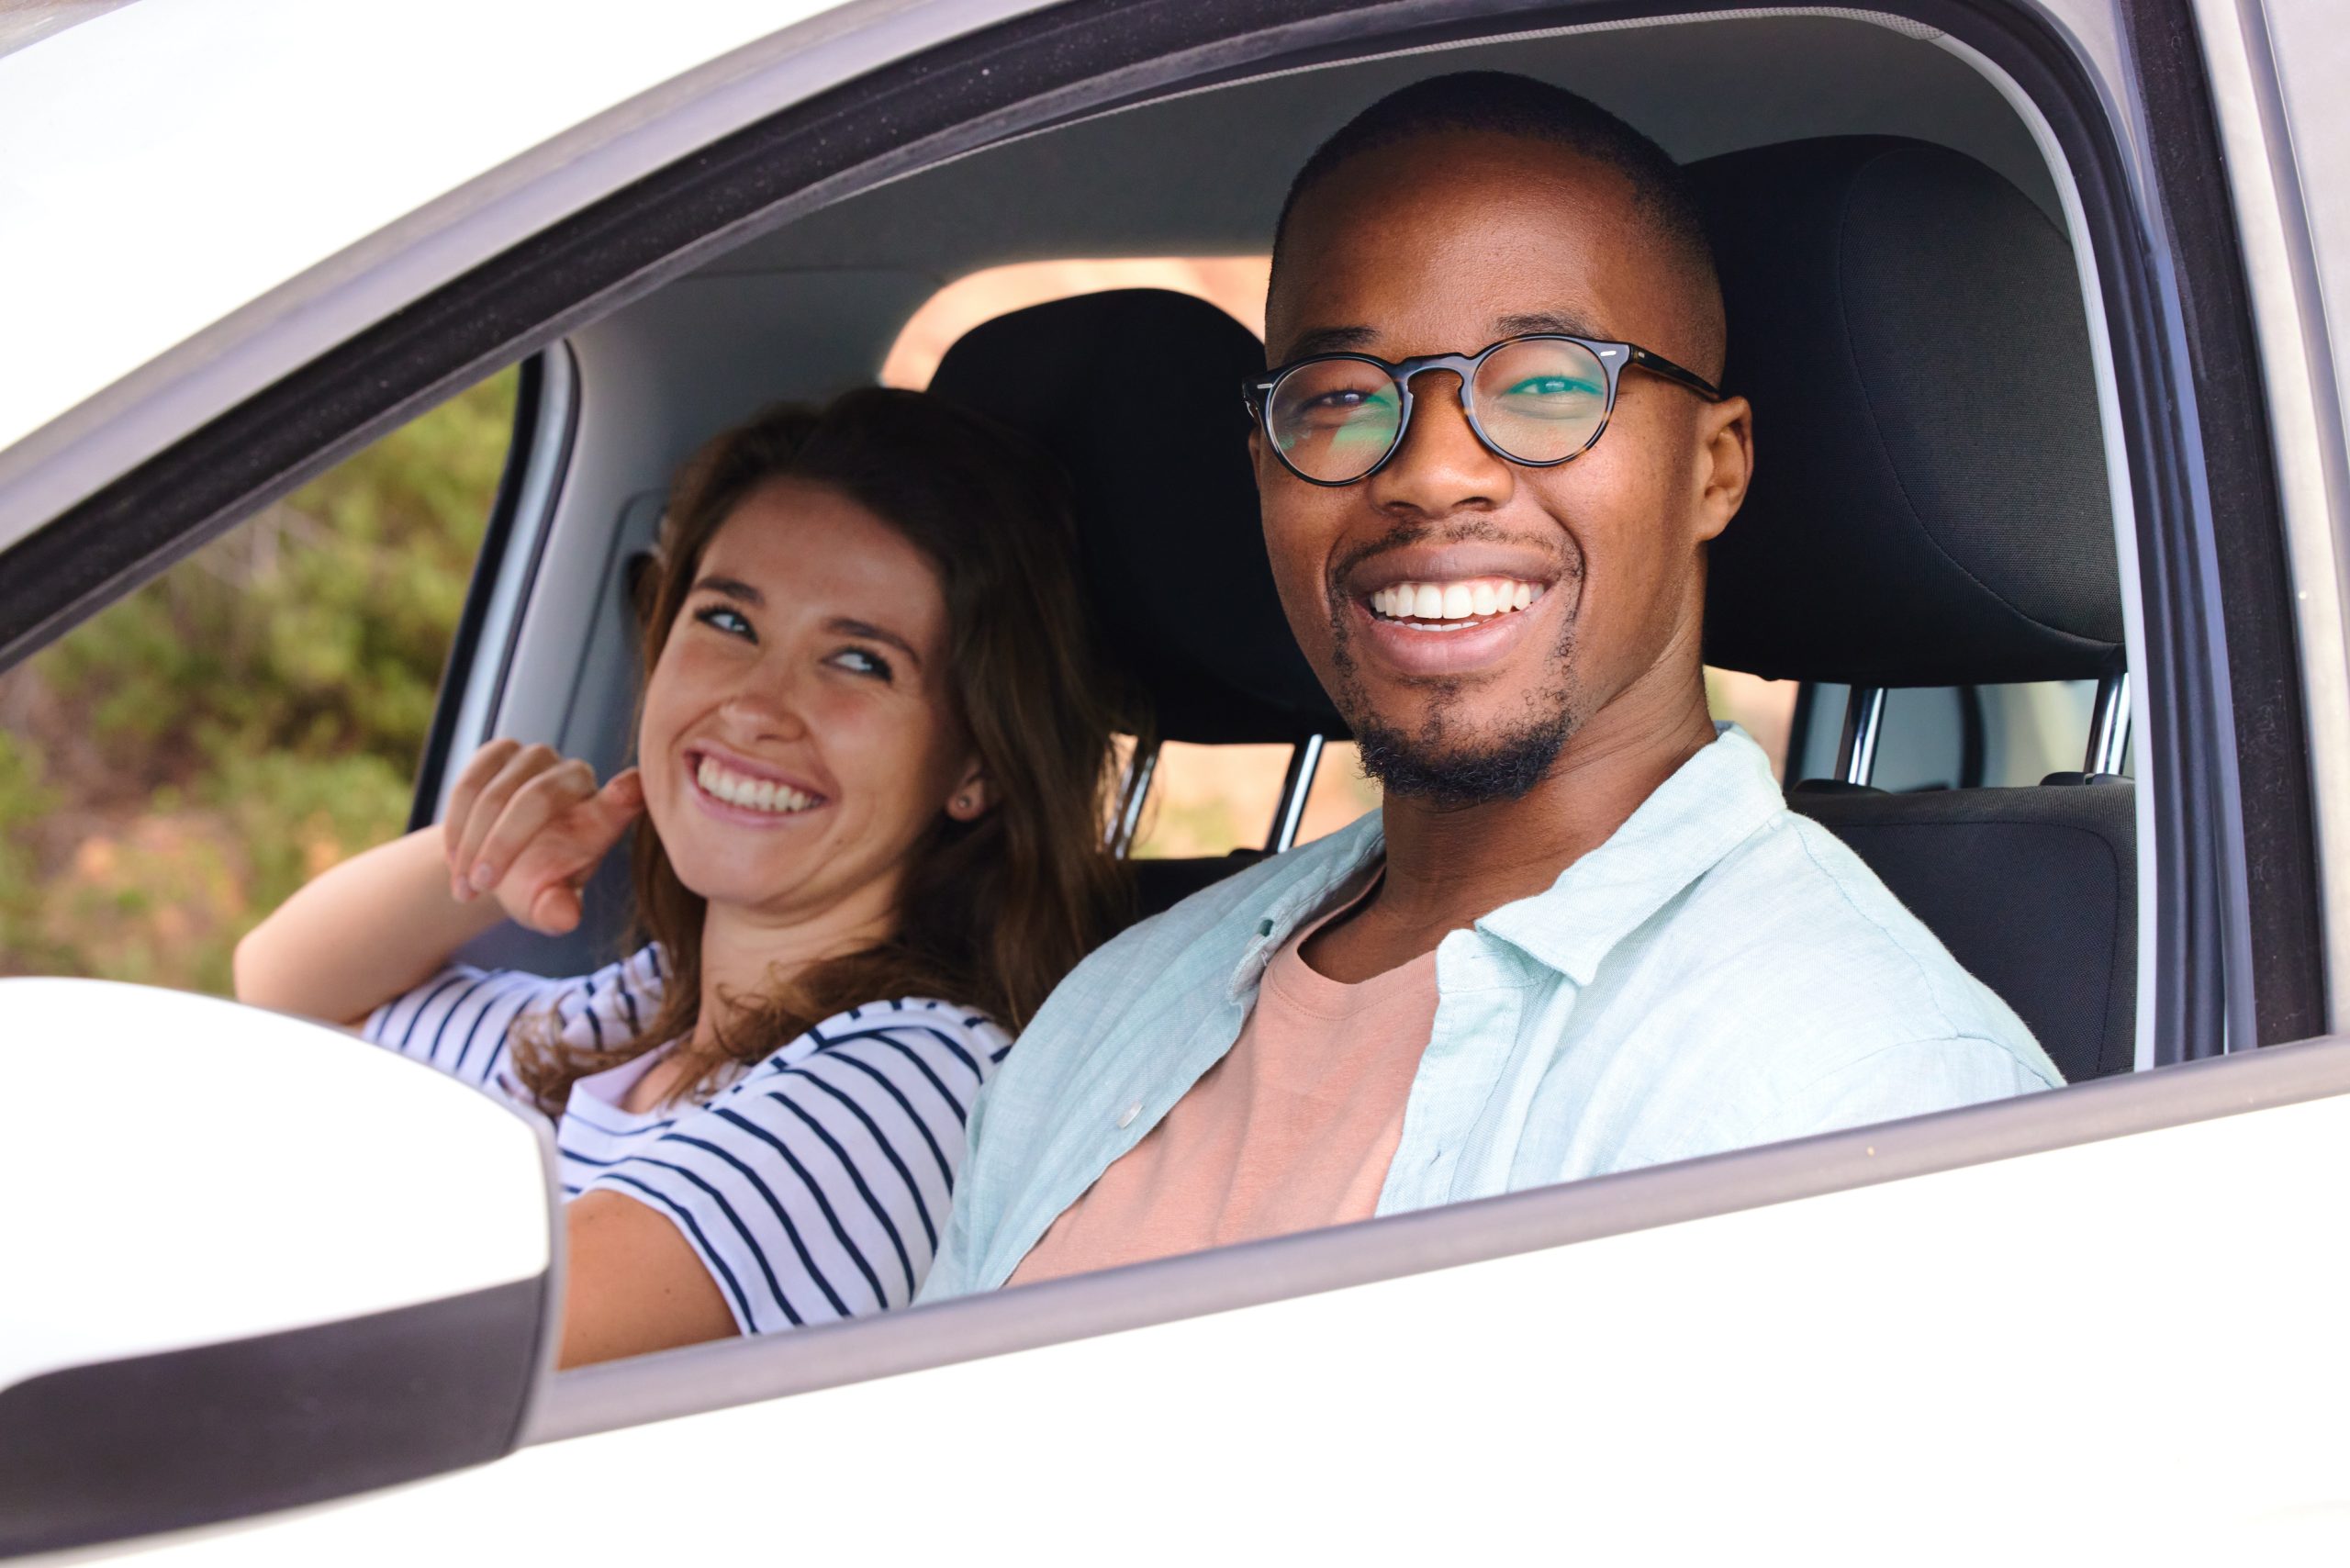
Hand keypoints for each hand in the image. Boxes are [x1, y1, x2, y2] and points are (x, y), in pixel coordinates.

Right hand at [443, 740, 644, 934]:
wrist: (502, 862)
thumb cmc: (536, 884)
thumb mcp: (546, 905)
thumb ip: (557, 911)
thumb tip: (566, 917)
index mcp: (606, 815)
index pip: (624, 798)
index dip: (625, 794)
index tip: (629, 791)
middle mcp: (578, 776)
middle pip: (537, 798)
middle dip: (501, 845)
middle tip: (480, 887)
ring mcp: (540, 757)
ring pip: (496, 793)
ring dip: (471, 843)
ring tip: (464, 887)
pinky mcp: (501, 751)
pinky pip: (469, 784)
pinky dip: (455, 825)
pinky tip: (456, 859)